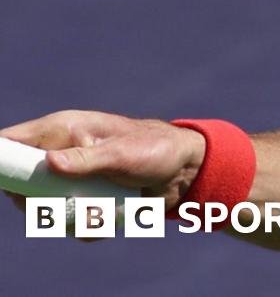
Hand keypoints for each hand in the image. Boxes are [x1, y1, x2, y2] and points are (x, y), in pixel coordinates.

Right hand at [0, 110, 205, 207]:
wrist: (186, 170)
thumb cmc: (155, 149)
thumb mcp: (122, 153)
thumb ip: (86, 159)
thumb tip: (50, 162)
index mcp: (64, 130)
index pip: (13, 140)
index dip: (3, 160)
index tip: (10, 184)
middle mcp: (62, 154)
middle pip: (21, 185)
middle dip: (39, 202)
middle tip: (65, 203)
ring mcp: (72, 179)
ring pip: (46, 209)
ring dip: (73, 217)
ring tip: (103, 209)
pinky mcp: (85, 200)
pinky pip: (72, 223)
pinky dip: (91, 226)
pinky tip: (113, 216)